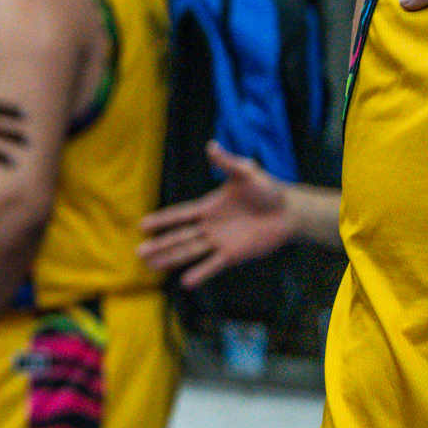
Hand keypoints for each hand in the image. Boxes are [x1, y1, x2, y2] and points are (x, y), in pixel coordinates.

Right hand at [137, 141, 290, 285]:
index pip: (180, 215)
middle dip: (159, 245)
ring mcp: (220, 242)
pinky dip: (200, 274)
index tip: (142, 225)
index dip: (162, 220)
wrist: (289, 212)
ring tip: (151, 266)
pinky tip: (185, 282)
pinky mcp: (234, 255)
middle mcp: (209, 226)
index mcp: (208, 207)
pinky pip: (213, 265)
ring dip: (170, 259)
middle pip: (179, 237)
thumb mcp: (246, 172)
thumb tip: (211, 145)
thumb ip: (227, 162)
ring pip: (190, 252)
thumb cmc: (267, 190)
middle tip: (138, 252)